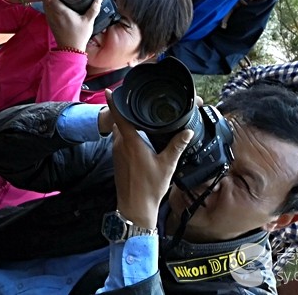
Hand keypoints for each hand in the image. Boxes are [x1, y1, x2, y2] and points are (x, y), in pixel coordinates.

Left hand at [43, 0, 98, 53]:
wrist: (70, 49)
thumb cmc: (79, 36)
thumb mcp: (88, 21)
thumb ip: (93, 9)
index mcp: (61, 11)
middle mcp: (53, 14)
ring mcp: (50, 18)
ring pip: (44, 4)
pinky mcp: (50, 22)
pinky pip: (46, 10)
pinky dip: (49, 5)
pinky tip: (57, 5)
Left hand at [107, 89, 192, 228]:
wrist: (135, 207)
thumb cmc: (150, 188)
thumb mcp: (167, 165)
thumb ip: (176, 146)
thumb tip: (187, 132)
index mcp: (131, 142)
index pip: (119, 117)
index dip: (114, 102)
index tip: (110, 90)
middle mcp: (120, 144)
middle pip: (120, 122)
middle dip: (127, 113)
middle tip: (137, 104)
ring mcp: (117, 152)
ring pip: (120, 132)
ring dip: (127, 125)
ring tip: (141, 120)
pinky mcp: (117, 159)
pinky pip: (120, 142)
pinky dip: (128, 137)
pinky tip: (140, 139)